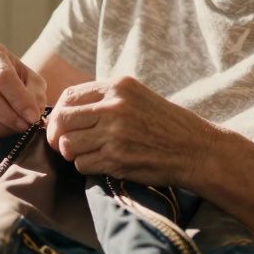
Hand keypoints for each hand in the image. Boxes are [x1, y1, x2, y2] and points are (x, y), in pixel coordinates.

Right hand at [0, 40, 47, 138]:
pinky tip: (4, 129)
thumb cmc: (19, 80)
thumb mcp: (33, 81)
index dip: (19, 99)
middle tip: (25, 126)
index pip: (0, 75)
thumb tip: (31, 114)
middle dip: (8, 115)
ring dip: (1, 127)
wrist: (0, 88)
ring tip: (18, 128)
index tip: (33, 116)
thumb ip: (34, 94)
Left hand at [45, 76, 223, 187]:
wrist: (196, 150)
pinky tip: (100, 163)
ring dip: (71, 152)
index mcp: (118, 87)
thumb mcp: (138, 97)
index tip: (61, 124)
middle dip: (57, 134)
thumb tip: (68, 109)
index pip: (69, 97)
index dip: (59, 113)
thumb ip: (106, 98)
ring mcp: (114, 134)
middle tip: (62, 143)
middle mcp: (114, 107)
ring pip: (68, 144)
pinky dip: (85, 166)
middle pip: (63, 120)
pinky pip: (82, 164)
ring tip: (86, 153)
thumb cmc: (167, 124)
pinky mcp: (117, 159)